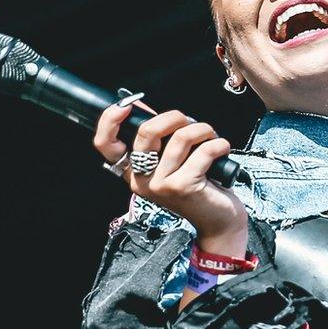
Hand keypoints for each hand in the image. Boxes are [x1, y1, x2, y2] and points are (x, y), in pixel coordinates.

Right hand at [93, 102, 247, 255]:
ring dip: (203, 130)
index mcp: (134, 171)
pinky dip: (218, 144)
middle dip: (174, 117)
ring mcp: (161, 185)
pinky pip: (202, 151)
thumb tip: (140, 106)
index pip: (106, 145)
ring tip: (212, 138)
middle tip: (190, 122)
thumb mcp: (172, 163)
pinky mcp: (183, 187)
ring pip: (180, 138)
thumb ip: (158, 137)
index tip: (125, 106)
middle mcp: (142, 180)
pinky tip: (222, 149)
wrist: (218, 222)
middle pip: (146, 132)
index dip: (109, 121)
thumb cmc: (198, 187)